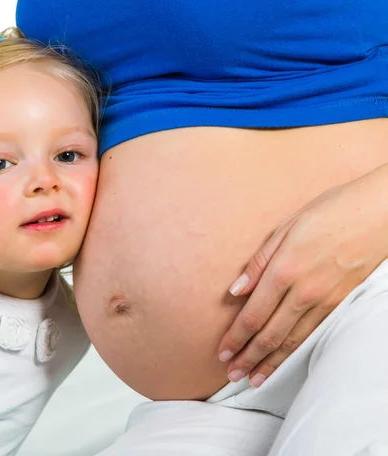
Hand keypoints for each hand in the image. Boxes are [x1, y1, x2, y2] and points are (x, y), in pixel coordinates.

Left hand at [218, 163, 387, 387]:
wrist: (380, 212)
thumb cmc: (331, 212)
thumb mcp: (286, 227)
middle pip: (270, 335)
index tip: (222, 352)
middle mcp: (304, 292)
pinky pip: (314, 335)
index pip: (253, 315)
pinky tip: (285, 362)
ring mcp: (326, 302)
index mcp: (284, 270)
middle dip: (248, 358)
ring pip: (293, 341)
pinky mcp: (342, 305)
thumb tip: (235, 291)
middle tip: (232, 374)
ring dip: (270, 363)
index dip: (236, 337)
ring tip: (254, 379)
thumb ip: (258, 262)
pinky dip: (296, 352)